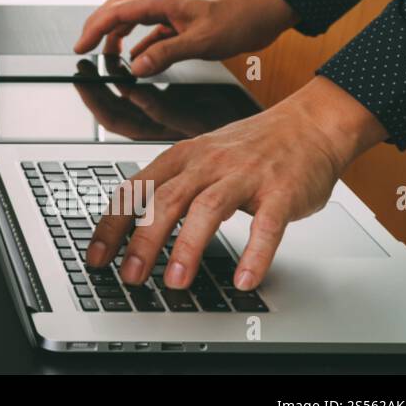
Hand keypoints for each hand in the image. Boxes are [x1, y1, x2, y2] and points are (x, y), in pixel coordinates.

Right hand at [74, 0, 299, 77]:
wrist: (265, 10)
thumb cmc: (239, 19)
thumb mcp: (201, 42)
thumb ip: (165, 54)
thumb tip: (136, 67)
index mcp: (163, 0)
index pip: (116, 12)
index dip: (94, 29)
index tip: (81, 47)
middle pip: (117, 8)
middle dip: (97, 27)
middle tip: (84, 48)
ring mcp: (171, 7)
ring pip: (132, 17)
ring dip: (116, 34)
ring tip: (107, 55)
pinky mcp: (180, 17)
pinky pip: (150, 27)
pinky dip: (138, 41)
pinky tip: (136, 56)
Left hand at [86, 76, 386, 291]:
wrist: (310, 124)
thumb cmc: (252, 147)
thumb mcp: (200, 158)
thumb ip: (172, 187)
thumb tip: (134, 227)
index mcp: (182, 157)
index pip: (136, 190)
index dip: (112, 224)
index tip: (95, 256)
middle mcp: (208, 164)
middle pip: (166, 200)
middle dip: (143, 240)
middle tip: (130, 275)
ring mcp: (245, 176)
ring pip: (207, 209)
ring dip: (188, 246)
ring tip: (175, 281)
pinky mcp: (281, 192)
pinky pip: (267, 225)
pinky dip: (255, 254)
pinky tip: (244, 280)